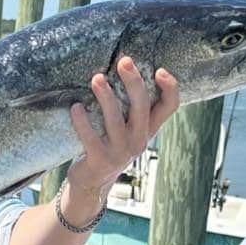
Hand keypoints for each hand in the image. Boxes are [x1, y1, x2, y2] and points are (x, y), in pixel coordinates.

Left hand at [68, 57, 179, 195]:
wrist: (93, 182)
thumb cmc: (108, 146)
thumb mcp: (126, 129)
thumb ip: (129, 108)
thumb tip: (123, 69)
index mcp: (148, 129)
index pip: (170, 107)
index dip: (170, 88)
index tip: (160, 70)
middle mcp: (138, 140)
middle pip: (142, 107)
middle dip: (133, 82)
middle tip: (123, 61)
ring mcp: (120, 151)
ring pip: (115, 119)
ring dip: (105, 97)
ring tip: (96, 79)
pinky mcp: (100, 160)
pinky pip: (90, 137)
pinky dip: (82, 121)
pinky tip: (75, 107)